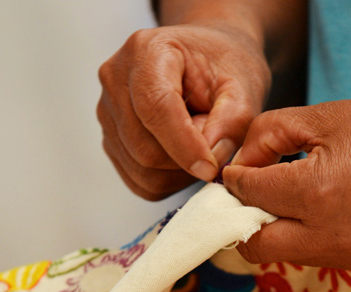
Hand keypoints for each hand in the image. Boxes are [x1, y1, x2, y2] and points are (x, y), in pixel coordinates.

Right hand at [97, 23, 270, 199]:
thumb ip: (233, 120)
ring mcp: (108, 112)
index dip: (184, 145)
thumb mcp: (243, 85)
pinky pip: (139, 181)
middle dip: (186, 159)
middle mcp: (116, 80)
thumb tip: (211, 157)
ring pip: (141, 169)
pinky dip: (169, 180)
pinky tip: (186, 155)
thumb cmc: (223, 66)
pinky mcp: (111, 140)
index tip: (211, 168)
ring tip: (200, 142)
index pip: (155, 108)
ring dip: (180, 171)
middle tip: (215, 142)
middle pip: (144, 147)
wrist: (206, 60)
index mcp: (146, 51)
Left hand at [223, 99, 350, 269]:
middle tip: (251, 197)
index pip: (247, 195)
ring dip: (275, 231)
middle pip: (254, 247)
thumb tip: (241, 165)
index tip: (237, 170)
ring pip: (284, 255)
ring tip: (292, 198)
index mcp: (314, 193)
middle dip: (242, 221)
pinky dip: (305, 237)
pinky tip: (324, 208)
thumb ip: (269, 135)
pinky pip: (315, 256)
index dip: (234, 179)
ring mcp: (346, 256)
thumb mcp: (325, 116)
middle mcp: (326, 236)